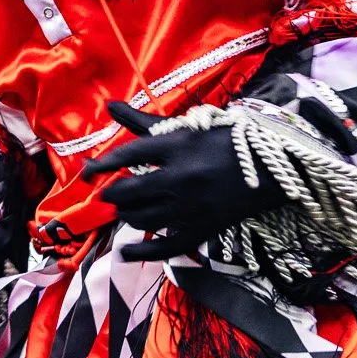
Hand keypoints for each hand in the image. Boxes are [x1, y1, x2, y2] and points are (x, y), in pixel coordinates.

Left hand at [82, 102, 287, 259]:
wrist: (269, 170)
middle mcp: (180, 177)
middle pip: (130, 190)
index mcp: (177, 145)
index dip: (102, 164)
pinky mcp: (201, 230)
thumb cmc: (223, 142)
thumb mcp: (184, 127)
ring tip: (124, 208)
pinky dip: (142, 251)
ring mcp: (191, 207)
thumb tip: (109, 106)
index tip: (88, 172)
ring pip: (142, 217)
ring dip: (126, 214)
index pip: (128, 155)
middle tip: (107, 193)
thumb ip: (142, 121)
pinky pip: (165, 247)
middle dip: (112, 193)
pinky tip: (125, 252)